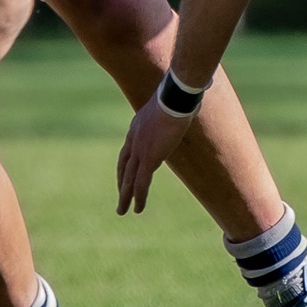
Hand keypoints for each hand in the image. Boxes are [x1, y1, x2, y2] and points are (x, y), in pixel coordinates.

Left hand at [116, 96, 195, 214]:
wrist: (175, 97)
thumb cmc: (178, 96)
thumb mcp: (170, 105)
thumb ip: (172, 112)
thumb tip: (187, 107)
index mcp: (136, 128)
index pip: (126, 152)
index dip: (124, 166)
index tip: (123, 176)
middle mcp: (133, 140)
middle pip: (124, 167)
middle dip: (121, 184)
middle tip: (120, 199)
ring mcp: (140, 150)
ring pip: (129, 179)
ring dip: (125, 196)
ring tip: (122, 211)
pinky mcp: (149, 158)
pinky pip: (141, 183)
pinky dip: (139, 197)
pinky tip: (138, 209)